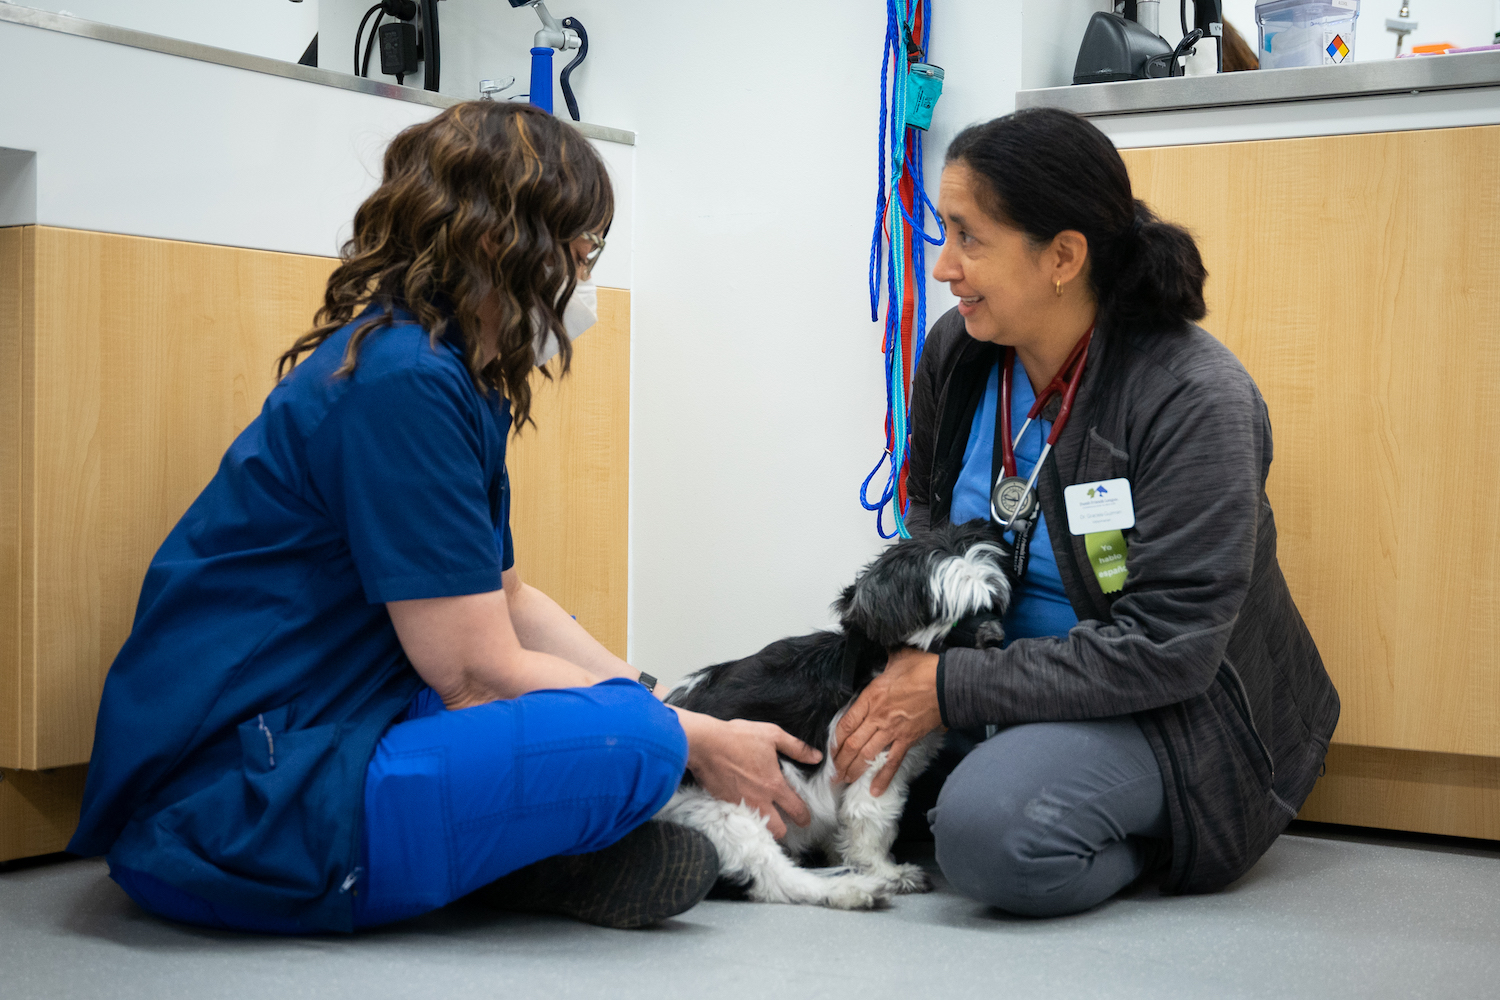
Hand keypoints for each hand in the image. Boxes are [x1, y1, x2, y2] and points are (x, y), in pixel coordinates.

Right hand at [675, 710, 821, 839]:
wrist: (704, 744)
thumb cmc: (738, 737)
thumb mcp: (772, 735)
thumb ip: (796, 748)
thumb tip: (816, 756)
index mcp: (774, 785)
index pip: (796, 810)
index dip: (804, 817)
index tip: (805, 819)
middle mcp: (759, 801)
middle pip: (778, 830)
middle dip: (784, 829)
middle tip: (784, 821)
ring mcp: (741, 806)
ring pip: (758, 830)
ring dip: (764, 827)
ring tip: (765, 818)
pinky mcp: (724, 805)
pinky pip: (740, 821)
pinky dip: (745, 820)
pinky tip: (745, 811)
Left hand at [834, 648, 942, 795]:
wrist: (948, 683)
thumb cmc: (923, 668)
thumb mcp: (897, 656)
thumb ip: (884, 658)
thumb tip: (882, 649)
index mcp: (871, 697)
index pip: (845, 723)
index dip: (835, 740)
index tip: (830, 750)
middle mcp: (878, 717)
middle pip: (852, 744)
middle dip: (840, 761)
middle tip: (832, 774)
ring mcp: (892, 731)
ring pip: (867, 755)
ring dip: (854, 770)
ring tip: (845, 781)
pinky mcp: (907, 740)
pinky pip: (892, 763)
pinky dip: (883, 778)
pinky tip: (875, 791)